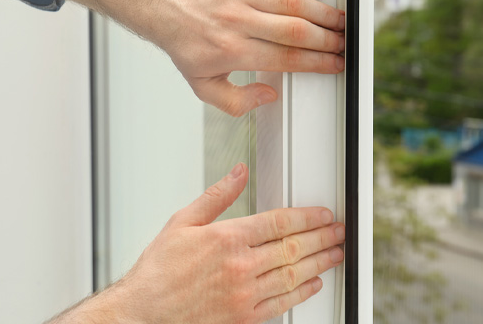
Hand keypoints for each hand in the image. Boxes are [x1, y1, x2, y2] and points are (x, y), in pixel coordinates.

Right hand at [49, 164, 344, 323]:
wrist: (144, 312)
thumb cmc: (159, 270)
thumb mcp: (182, 222)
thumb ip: (216, 197)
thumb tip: (238, 173)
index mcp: (226, 239)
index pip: (279, 223)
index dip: (307, 217)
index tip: (323, 214)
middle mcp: (240, 266)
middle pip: (293, 248)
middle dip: (322, 238)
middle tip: (338, 231)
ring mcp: (244, 294)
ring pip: (293, 275)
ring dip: (320, 263)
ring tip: (336, 253)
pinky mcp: (244, 318)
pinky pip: (283, 303)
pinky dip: (302, 292)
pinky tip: (313, 283)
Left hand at [157, 0, 345, 116]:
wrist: (161, 5)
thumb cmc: (184, 43)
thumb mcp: (203, 86)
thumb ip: (236, 101)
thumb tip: (268, 96)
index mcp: (231, 51)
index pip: (286, 58)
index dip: (317, 63)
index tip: (334, 64)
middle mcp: (237, 21)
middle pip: (295, 30)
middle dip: (327, 39)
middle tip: (342, 42)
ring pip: (292, 2)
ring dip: (321, 12)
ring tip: (338, 20)